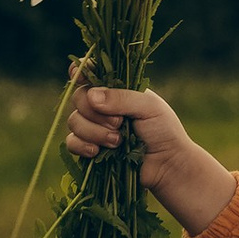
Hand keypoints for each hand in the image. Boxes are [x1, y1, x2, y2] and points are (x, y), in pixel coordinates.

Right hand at [63, 82, 235, 234]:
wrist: (166, 165)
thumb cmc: (163, 130)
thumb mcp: (149, 107)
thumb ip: (121, 98)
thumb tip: (92, 97)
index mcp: (117, 88)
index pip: (90, 72)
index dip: (81, 71)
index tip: (78, 75)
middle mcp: (102, 105)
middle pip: (79, 97)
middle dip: (95, 112)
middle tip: (119, 123)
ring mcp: (94, 127)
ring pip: (74, 121)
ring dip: (94, 132)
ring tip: (117, 141)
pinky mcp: (90, 148)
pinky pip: (71, 143)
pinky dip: (82, 146)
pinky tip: (97, 151)